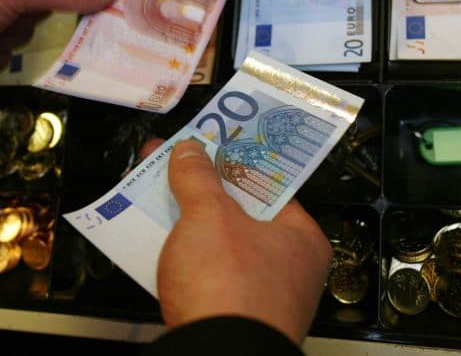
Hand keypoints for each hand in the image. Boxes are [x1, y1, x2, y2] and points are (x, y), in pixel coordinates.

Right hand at [149, 138, 332, 345]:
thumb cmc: (232, 293)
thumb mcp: (209, 217)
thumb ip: (198, 179)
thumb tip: (189, 152)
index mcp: (300, 239)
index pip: (268, 184)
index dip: (233, 160)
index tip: (209, 145)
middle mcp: (288, 269)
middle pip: (241, 214)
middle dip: (203, 191)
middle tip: (177, 167)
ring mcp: (260, 295)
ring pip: (221, 245)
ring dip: (190, 223)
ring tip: (160, 198)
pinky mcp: (231, 316)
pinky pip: (206, 274)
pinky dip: (185, 257)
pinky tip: (159, 242)